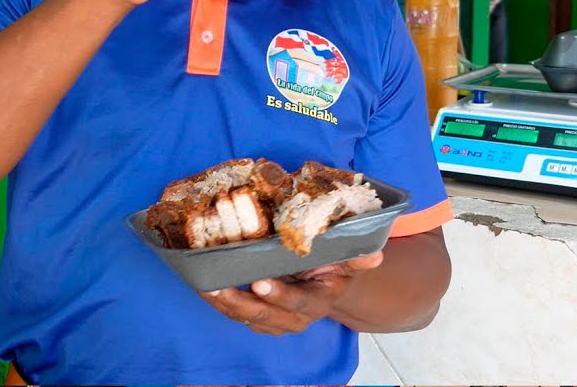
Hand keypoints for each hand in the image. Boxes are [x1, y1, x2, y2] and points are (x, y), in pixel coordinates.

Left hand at [199, 251, 384, 335]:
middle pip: (267, 316)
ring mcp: (276, 320)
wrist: (327, 283)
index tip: (260, 283)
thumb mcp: (347, 259)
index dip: (280, 295)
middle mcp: (296, 317)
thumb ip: (355, 257)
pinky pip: (236, 314)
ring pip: (247, 318)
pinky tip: (202, 285)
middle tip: (218, 286)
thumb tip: (374, 256)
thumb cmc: (333, 265)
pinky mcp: (259, 317)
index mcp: (319, 301)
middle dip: (241, 303)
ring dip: (224, 304)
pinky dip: (219, 302)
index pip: (299, 302)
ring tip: (204, 286)